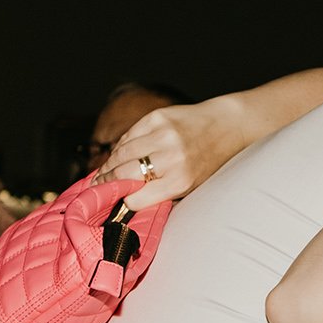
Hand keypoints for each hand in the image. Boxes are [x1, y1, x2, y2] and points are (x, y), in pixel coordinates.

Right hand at [96, 100, 245, 207]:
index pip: (136, 198)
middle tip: (96, 188)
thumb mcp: (191, 187)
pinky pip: (128, 136)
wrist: (226, 126)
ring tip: (102, 174)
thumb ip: (163, 194)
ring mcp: (162, 135)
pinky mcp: (156, 117)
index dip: (121, 203)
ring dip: (108, 165)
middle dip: (106, 183)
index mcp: (180, 181)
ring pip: (121, 153)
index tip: (111, 206)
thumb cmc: (207, 162)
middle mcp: (171, 158)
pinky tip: (119, 155)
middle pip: (123, 174)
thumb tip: (129, 204)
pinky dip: (121, 147)